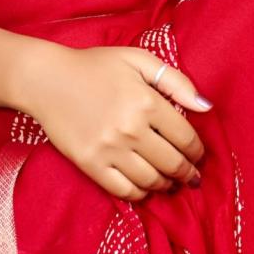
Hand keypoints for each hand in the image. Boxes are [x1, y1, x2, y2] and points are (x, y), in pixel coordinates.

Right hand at [17, 44, 210, 201]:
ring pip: (151, 180)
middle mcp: (131, 129)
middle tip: (192, 177)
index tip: (198, 156)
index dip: (198, 152)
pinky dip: (140, 193)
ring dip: (166, 185)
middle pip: (172, 163)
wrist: (47, 80)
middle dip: (187, 173)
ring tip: (170, 182)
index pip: (186, 138)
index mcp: (147, 102)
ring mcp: (109, 149)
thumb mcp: (138, 60)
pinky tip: (144, 187)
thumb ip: (176, 81)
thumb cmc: (95, 66)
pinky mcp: (90, 164)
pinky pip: (124, 190)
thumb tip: (206, 107)